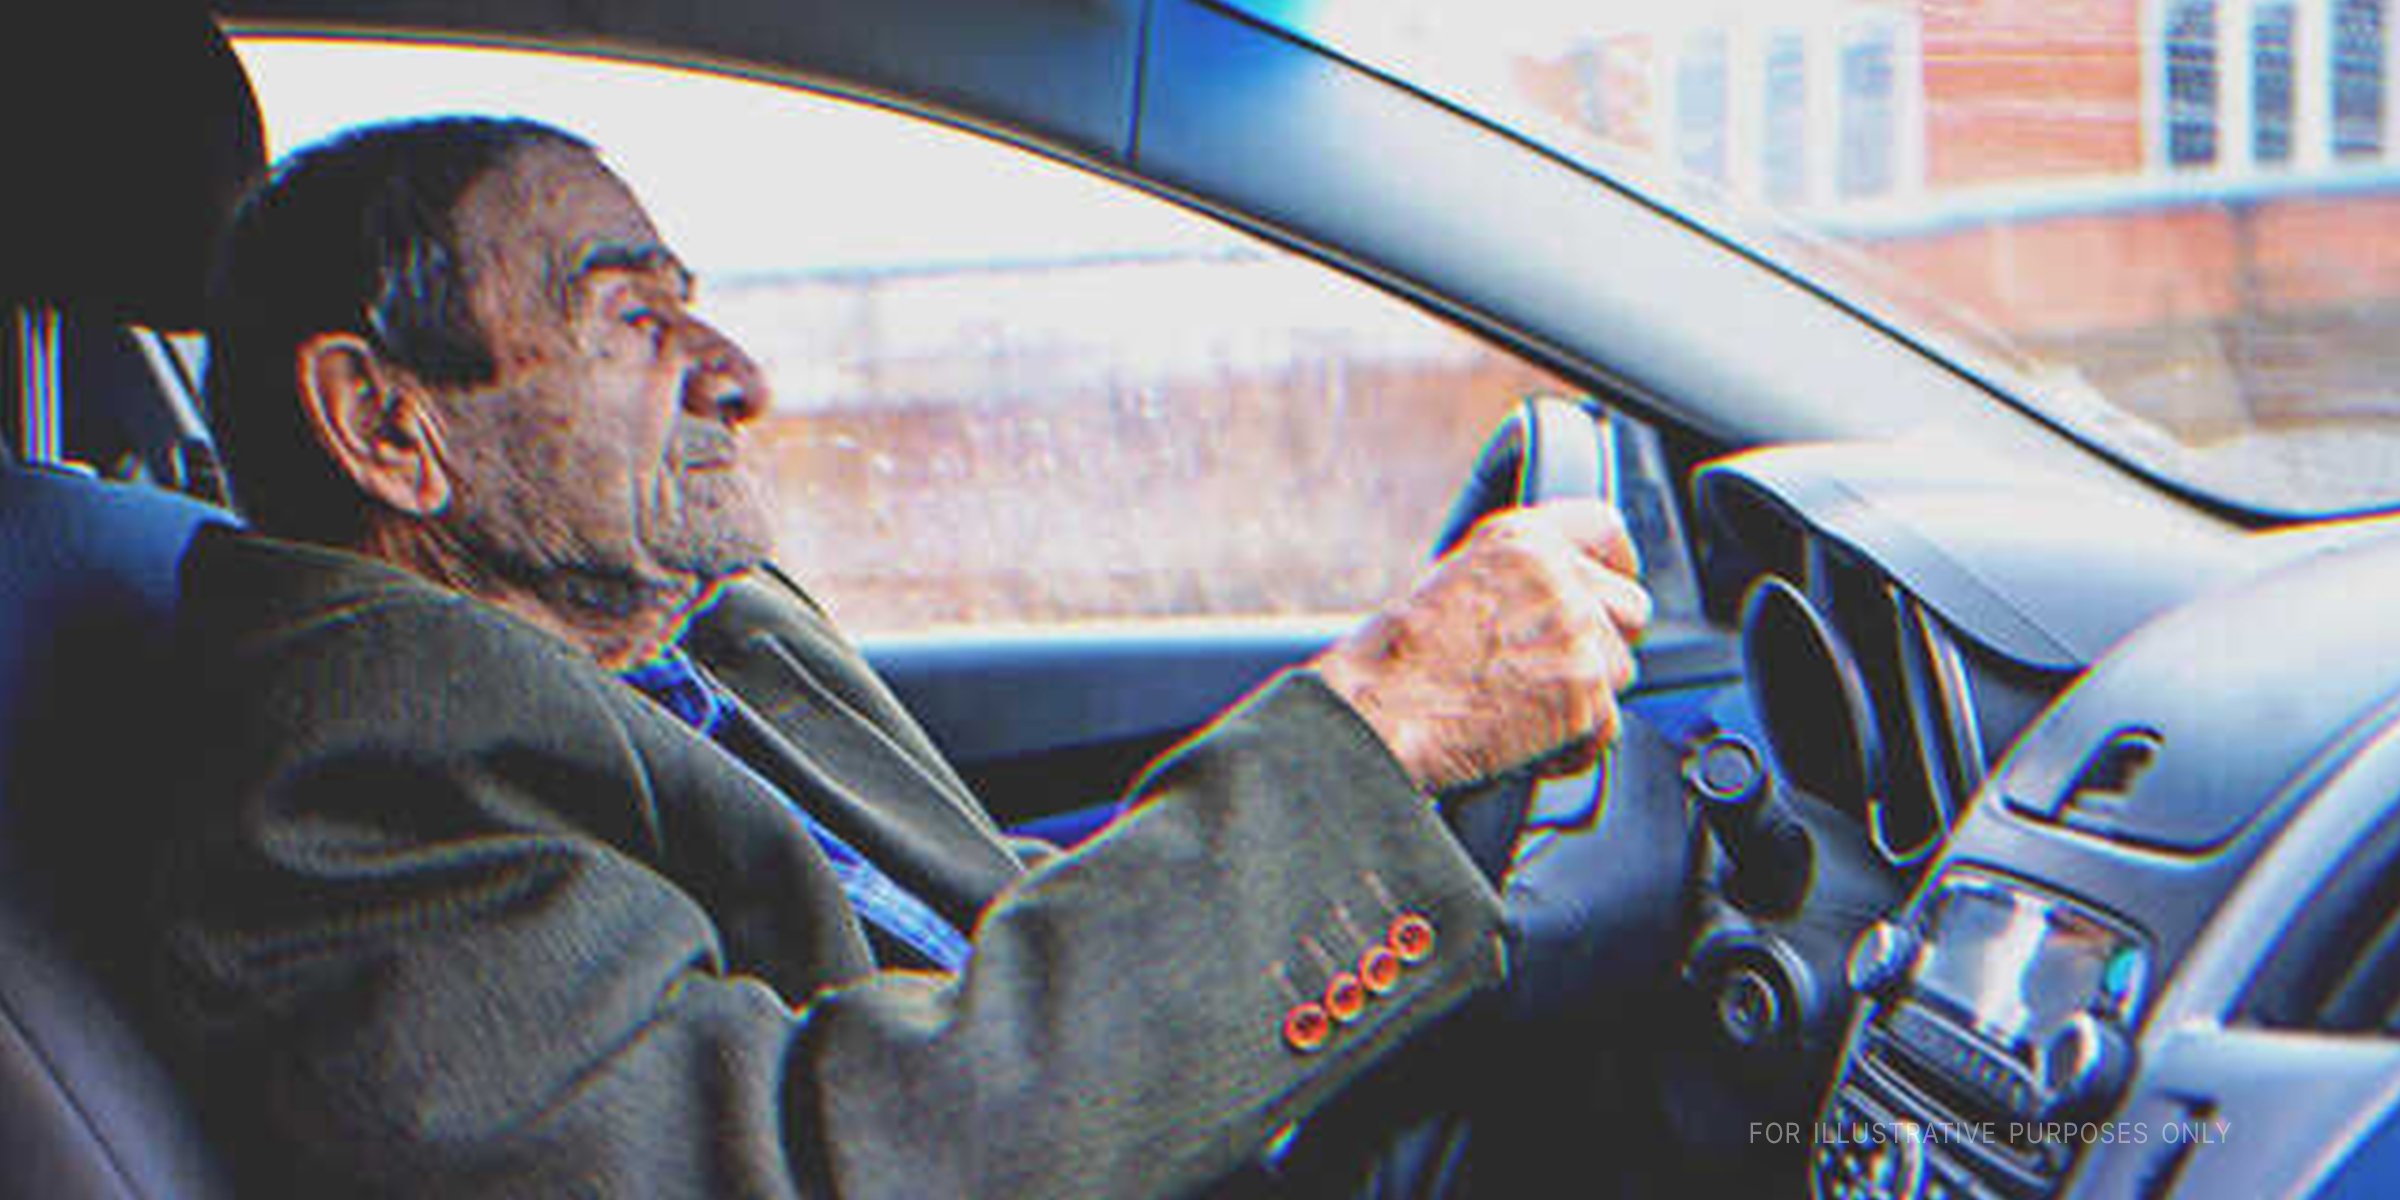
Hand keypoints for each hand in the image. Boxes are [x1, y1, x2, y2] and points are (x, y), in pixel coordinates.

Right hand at [1314, 499, 1651, 793]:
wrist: (1379, 714)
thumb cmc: (1394, 662)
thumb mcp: (1454, 582)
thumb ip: (1518, 578)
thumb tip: (1560, 599)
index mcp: (1521, 539)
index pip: (1604, 528)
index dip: (1613, 563)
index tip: (1610, 584)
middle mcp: (1557, 578)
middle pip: (1628, 609)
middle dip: (1601, 643)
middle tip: (1551, 670)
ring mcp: (1576, 636)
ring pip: (1619, 671)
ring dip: (1583, 698)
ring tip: (1520, 711)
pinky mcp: (1584, 696)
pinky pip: (1605, 729)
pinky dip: (1570, 747)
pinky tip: (1521, 743)